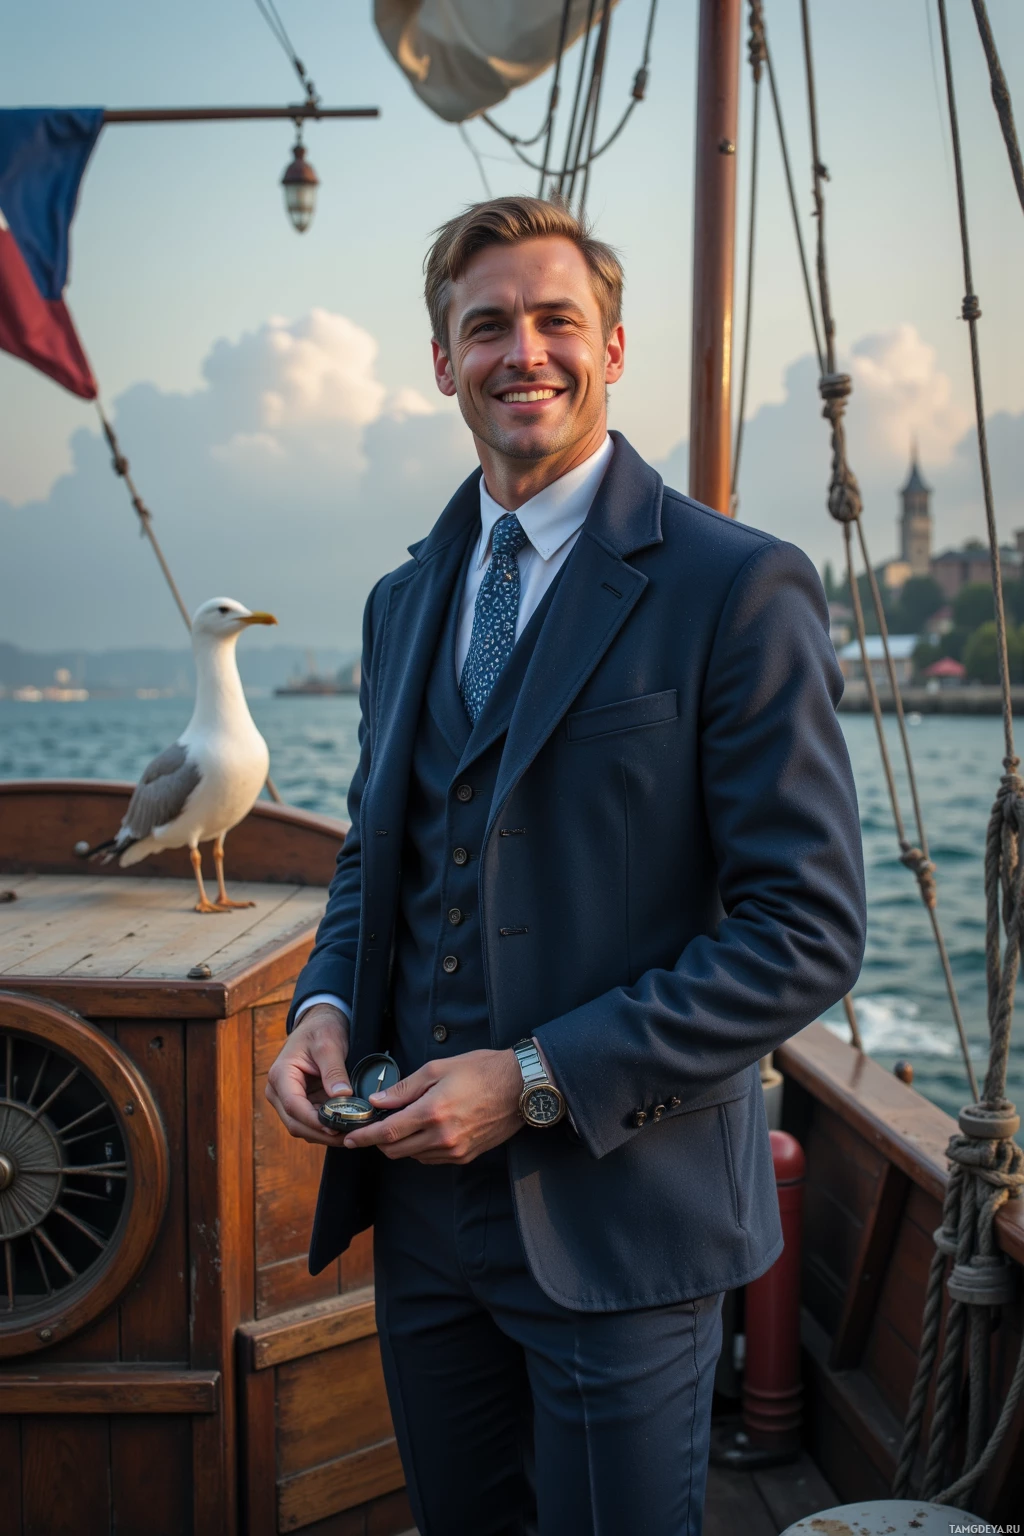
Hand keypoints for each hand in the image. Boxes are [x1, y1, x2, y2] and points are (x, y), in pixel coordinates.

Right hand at [266, 1003, 351, 1144]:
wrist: (319, 1024)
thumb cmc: (321, 1030)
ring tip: (352, 1133)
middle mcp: (278, 1091)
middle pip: (295, 1123)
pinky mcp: (300, 1103)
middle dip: (322, 1133)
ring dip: (325, 1134)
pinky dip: (327, 1128)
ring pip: (302, 1128)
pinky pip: (311, 1123)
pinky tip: (346, 1127)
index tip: (335, 1127)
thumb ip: (334, 1070)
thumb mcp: (329, 1045)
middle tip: (350, 1136)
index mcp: (280, 1075)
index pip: (293, 1105)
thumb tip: (342, 1095)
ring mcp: (287, 1099)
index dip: (314, 1120)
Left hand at [342, 1049, 522, 1163]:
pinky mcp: (466, 1156)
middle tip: (373, 1128)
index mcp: (432, 1112)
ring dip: (401, 1144)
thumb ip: (405, 1088)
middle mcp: (442, 1136)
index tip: (350, 1138)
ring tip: (402, 1125)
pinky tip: (424, 1131)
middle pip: (396, 1151)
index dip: (365, 1137)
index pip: (388, 1132)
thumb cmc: (481, 1070)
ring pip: (413, 1156)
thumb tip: (378, 1100)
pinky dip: (421, 1148)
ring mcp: (455, 1150)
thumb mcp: (438, 1069)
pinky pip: (432, 1158)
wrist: (520, 1086)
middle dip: (379, 1142)